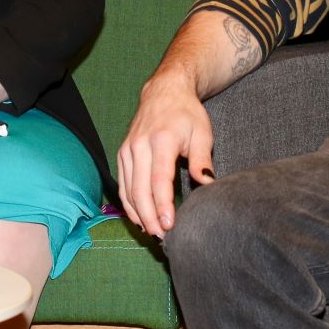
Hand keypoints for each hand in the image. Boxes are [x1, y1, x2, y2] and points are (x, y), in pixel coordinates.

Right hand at [117, 69, 215, 237]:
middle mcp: (140, 145)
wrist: (164, 91)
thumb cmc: (186, 114)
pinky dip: (128, 203)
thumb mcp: (202, 133)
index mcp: (162, 140)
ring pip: (128, 189)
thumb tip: (207, 184)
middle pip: (140, 189)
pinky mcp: (122, 153)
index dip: (162, 205)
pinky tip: (138, 217)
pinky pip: (122, 183)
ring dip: (138, 213)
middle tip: (162, 237)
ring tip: (152, 231)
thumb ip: (202, 160)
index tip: (169, 225)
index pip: (159, 179)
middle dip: (149, 216)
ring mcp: (128, 149)